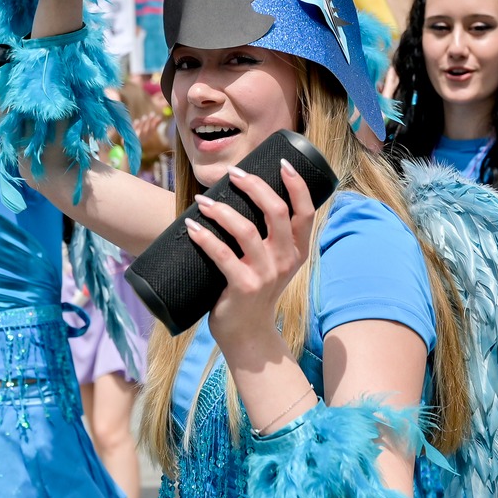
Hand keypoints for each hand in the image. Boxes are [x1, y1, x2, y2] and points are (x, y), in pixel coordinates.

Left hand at [192, 161, 316, 348]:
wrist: (247, 334)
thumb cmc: (254, 290)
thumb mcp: (273, 263)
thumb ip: (269, 237)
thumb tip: (242, 196)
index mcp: (298, 251)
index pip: (305, 211)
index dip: (297, 184)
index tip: (283, 163)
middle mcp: (286, 260)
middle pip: (276, 211)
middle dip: (254, 186)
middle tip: (234, 174)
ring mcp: (266, 274)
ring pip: (246, 230)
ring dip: (222, 210)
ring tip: (203, 200)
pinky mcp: (243, 287)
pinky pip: (222, 255)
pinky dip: (205, 237)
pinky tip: (192, 226)